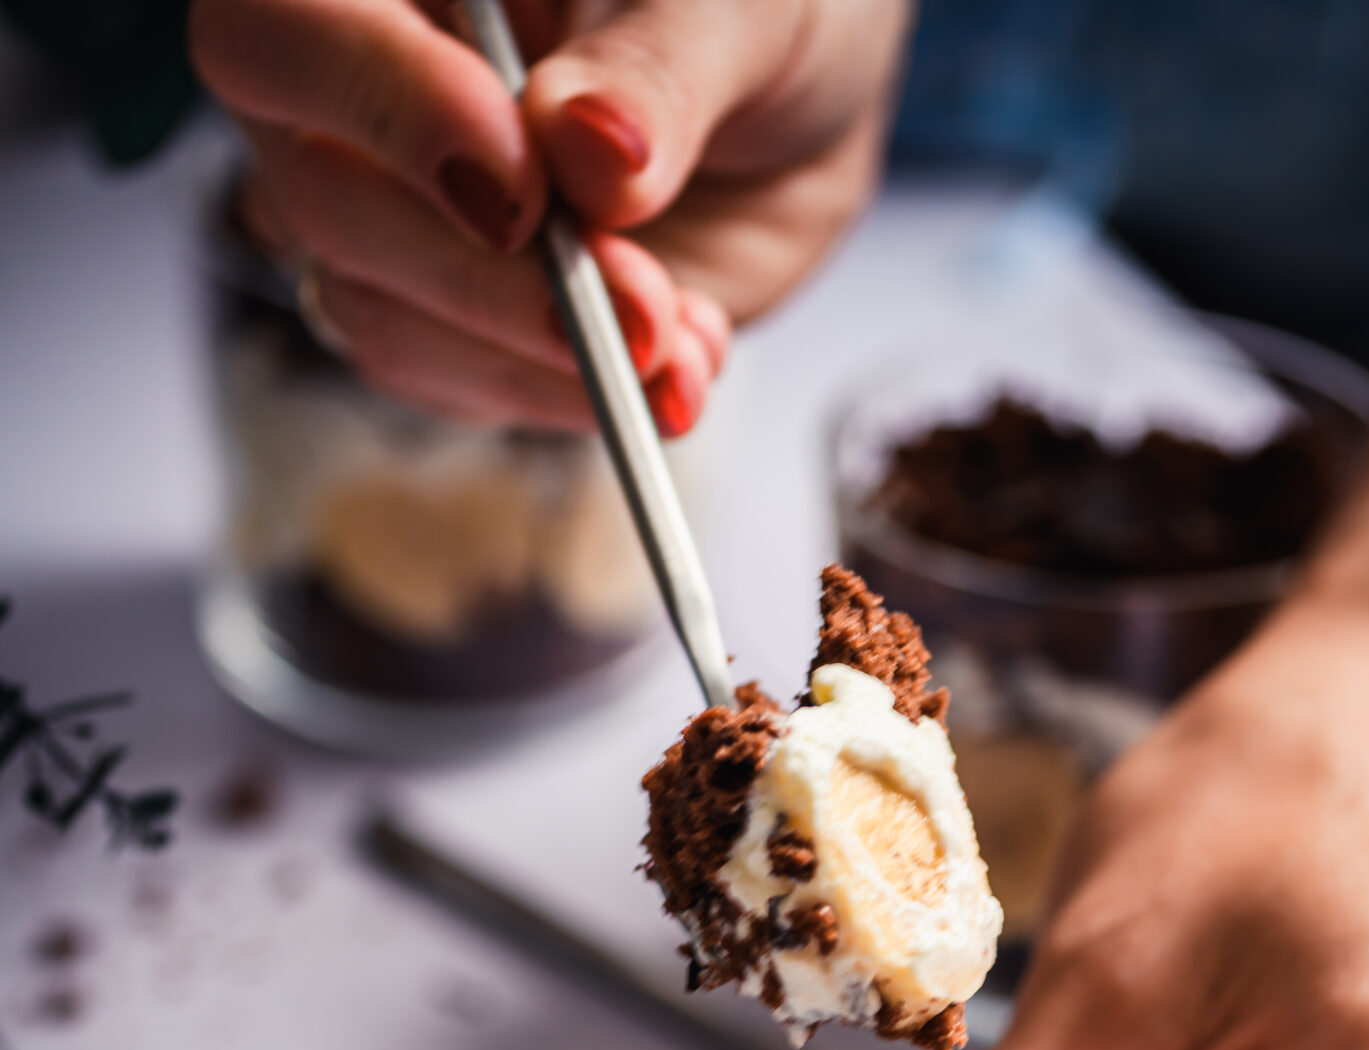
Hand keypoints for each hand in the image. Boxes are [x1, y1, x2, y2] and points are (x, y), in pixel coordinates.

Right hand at [190, 0, 906, 434]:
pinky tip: (670, 363)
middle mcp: (358, 80)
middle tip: (639, 308)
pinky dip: (567, 399)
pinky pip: (455, 382)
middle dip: (489, 284)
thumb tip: (592, 149)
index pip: (282, 30)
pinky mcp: (447, 309)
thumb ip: (660, 66)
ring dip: (538, 361)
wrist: (794, 105)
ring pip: (379, 315)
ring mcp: (390, 203)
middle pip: (323, 198)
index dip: (385, 109)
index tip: (524, 189)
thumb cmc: (758, 9)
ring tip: (678, 337)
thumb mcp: (743, 7)